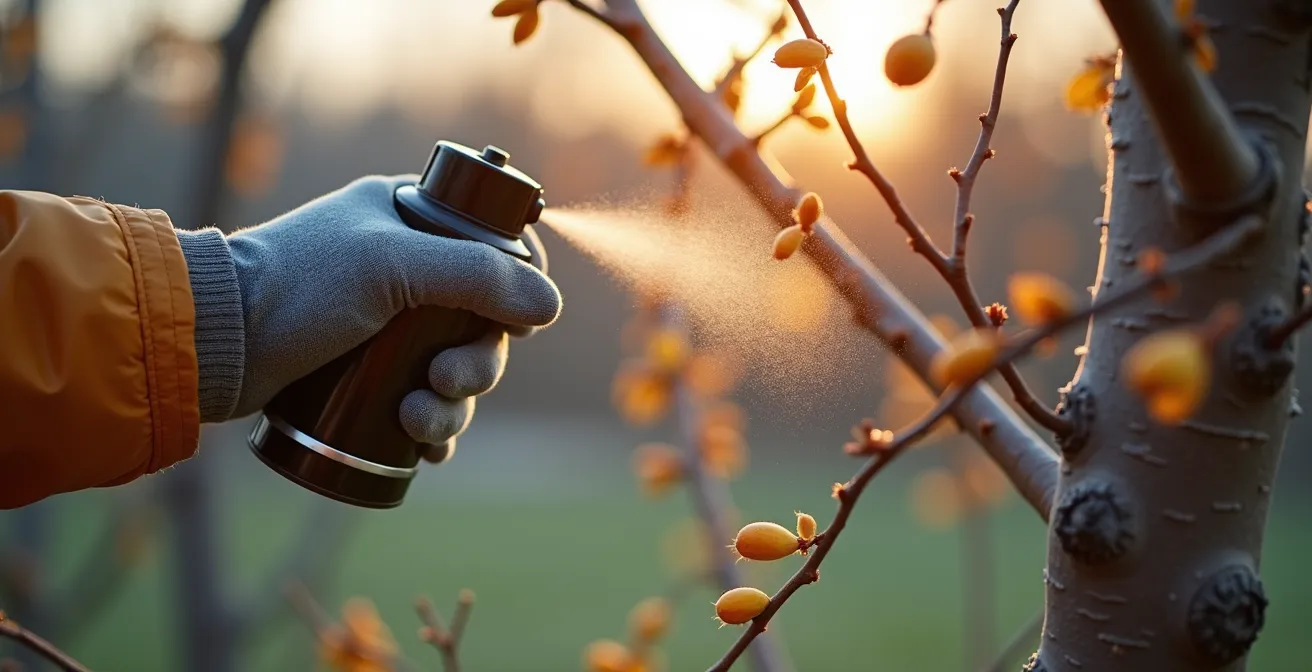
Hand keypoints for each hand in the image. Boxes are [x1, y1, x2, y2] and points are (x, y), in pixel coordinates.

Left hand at [220, 175, 560, 451]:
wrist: (210, 342)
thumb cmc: (296, 287)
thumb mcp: (392, 267)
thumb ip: (477, 275)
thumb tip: (550, 305)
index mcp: (409, 218)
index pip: (493, 242)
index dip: (518, 283)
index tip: (515, 322)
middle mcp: (402, 267)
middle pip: (480, 322)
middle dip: (476, 364)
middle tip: (446, 383)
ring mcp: (382, 324)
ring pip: (453, 370)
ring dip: (453, 407)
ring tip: (420, 426)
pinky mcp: (361, 373)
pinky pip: (422, 404)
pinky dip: (433, 430)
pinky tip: (425, 451)